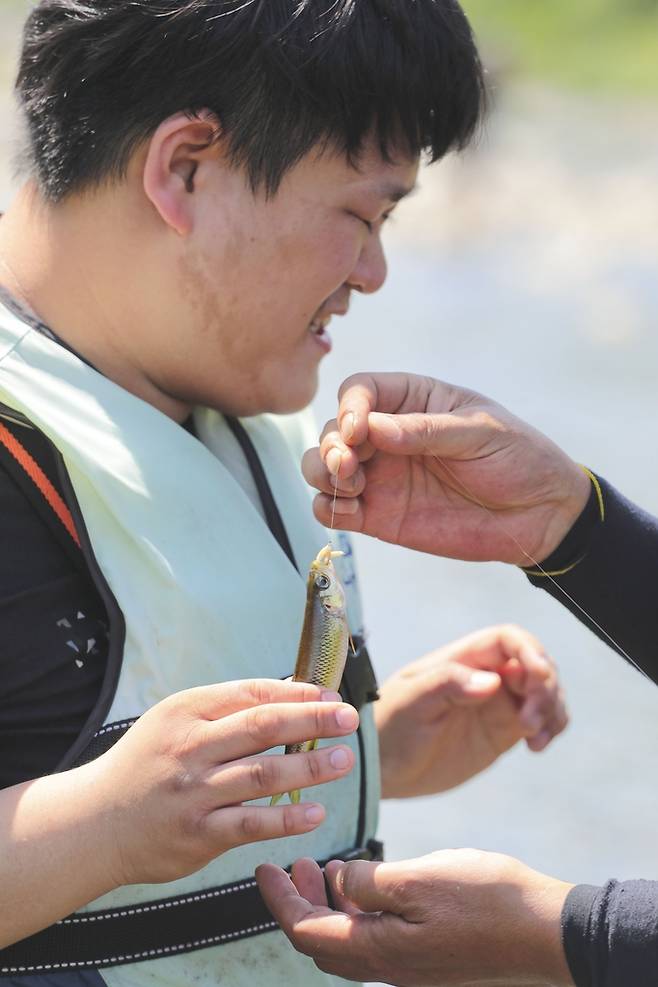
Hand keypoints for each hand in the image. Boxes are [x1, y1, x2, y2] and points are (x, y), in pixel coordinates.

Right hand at [92, 679, 358, 885]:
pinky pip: (250, 823)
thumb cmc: (148, 764)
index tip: (330, 697)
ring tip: (343, 760)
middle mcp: (190, 747)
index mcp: (187, 711)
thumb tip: (291, 697)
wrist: (96, 822)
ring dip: (309, 766)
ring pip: (262, 773)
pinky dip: (286, 818)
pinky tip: (315, 812)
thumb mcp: (175, 722)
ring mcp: (194, 792)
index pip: (251, 693)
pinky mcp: (198, 833)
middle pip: (262, 726)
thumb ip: (225, 711)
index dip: (296, 694)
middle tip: (349, 719)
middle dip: (311, 720)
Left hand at [256, 850, 575, 985]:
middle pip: (321, 943)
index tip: (262, 869)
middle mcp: (388, 969)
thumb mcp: (418, 879)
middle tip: (292, 865)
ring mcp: (410, 967)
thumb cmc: (487, 902)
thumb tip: (337, 881)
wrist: (548, 934)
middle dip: (299, 903)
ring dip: (330, 905)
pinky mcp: (430, 958)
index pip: (305, 933)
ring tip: (326, 867)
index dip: (278, 901)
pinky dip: (360, 911)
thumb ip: (368, 882)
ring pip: (349, 942)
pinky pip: (377, 940)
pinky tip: (369, 883)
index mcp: (378, 952)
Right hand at [303, 372, 590, 564]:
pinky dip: (328, 508)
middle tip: (349, 465)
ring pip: (323, 467)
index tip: (358, 430)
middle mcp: (387, 436)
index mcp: (413, 401)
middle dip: (332, 445)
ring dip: (322, 473)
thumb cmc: (518, 459)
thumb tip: (372, 429)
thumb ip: (426, 431)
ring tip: (349, 484)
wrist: (540, 516)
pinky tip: (349, 511)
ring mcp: (381, 476)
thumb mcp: (480, 433)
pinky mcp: (379, 515)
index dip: (350, 406)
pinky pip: (334, 509)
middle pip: (333, 429)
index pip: (360, 390)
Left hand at [376, 624, 567, 797]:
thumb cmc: (388, 726)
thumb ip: (448, 685)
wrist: (380, 767)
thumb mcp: (411, 702)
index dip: (530, 650)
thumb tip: (491, 682)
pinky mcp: (503, 730)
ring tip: (535, 737)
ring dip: (552, 708)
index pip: (508, 639)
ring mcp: (496, 703)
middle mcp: (484, 676)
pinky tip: (536, 746)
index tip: (538, 676)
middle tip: (530, 720)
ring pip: (544, 692)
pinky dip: (550, 727)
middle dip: (545, 686)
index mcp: (462, 659)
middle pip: (534, 664)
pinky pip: (540, 720)